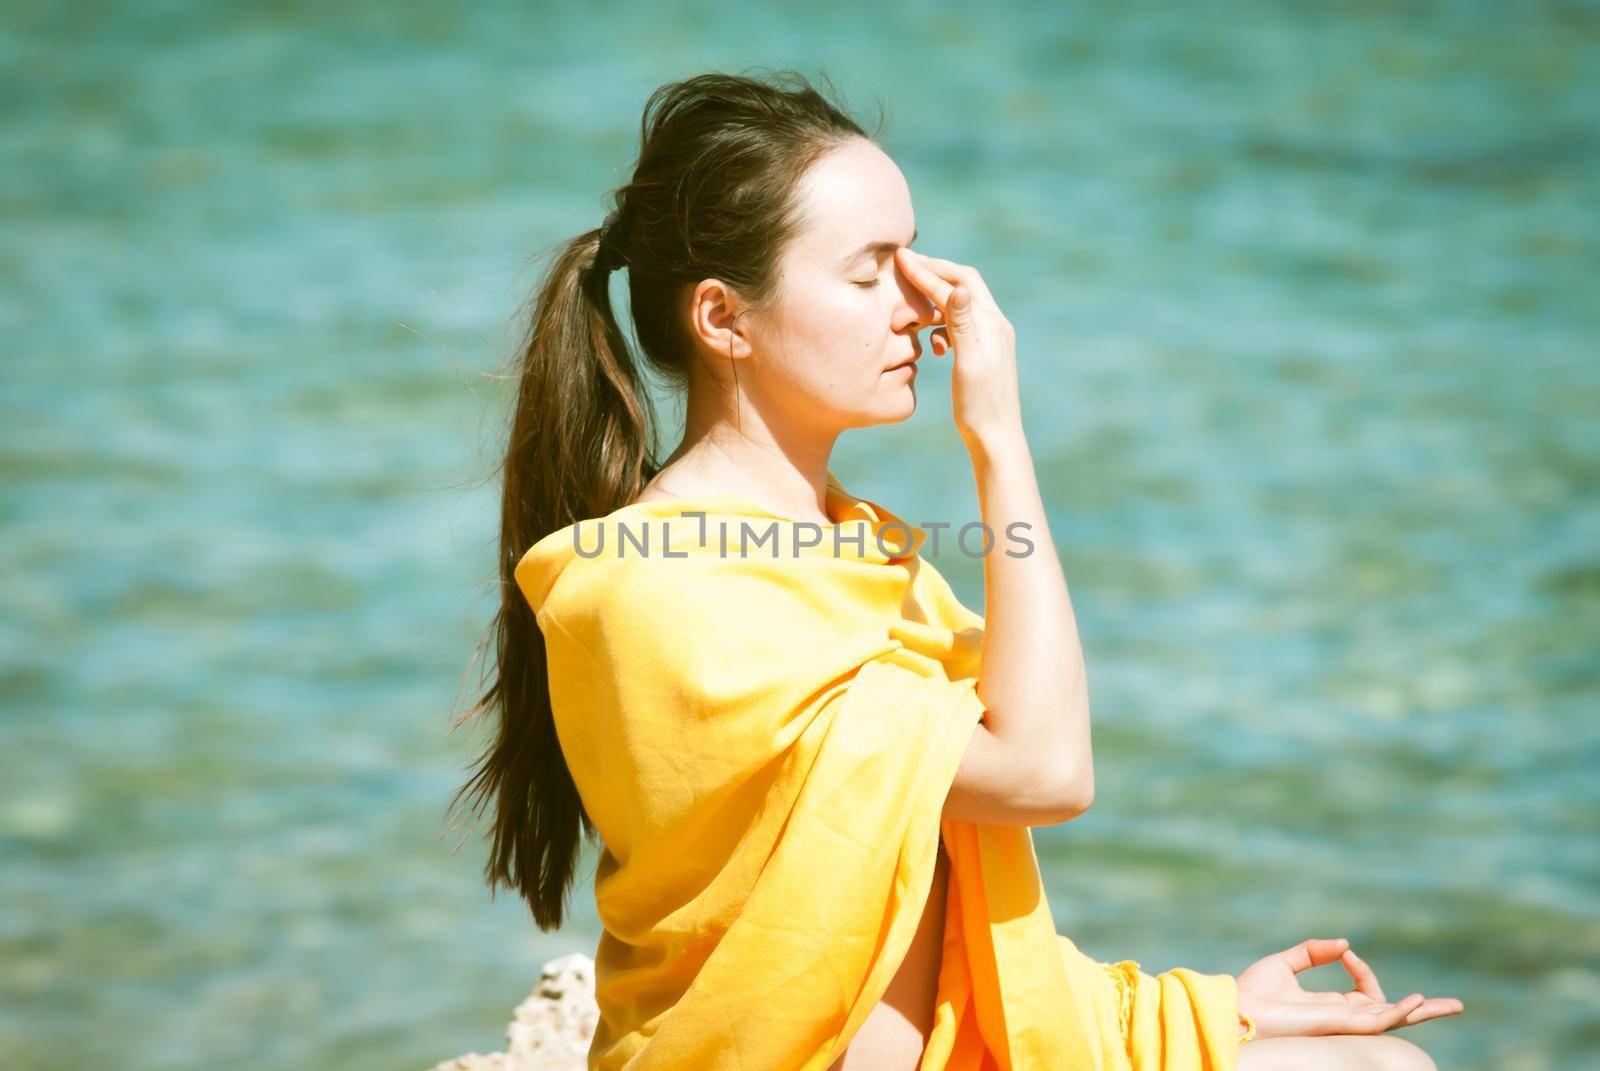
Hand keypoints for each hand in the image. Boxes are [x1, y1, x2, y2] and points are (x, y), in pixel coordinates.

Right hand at [894, 247, 1023, 453]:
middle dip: (934, 273)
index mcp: (990, 323)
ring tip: (913, 308)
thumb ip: (961, 324)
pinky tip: (933, 344)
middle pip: (963, 284)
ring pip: (961, 304)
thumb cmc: (979, 406)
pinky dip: (944, 325)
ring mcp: (993, 338)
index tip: (900, 258)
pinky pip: (962, 325)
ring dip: (937, 300)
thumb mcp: (968, 363)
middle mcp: (995, 324)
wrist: (996, 438)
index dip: (926, 270)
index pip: (956, 284)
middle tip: (906, 266)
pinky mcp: (986, 352)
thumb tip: (957, 287)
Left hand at [1235, 937, 1463, 1039]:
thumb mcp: (1284, 964)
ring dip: (1423, 1012)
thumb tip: (1345, 945)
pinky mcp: (1342, 1024)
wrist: (1239, 1009)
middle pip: (1392, 1013)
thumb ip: (1313, 952)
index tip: (1344, 954)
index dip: (1362, 970)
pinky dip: (1400, 1010)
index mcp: (1330, 1006)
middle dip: (1423, 1009)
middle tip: (1456, 1005)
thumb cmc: (1254, 992)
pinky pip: (1378, 1020)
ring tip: (1453, 1006)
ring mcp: (1345, 1023)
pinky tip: (1418, 1002)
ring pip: (1395, 1019)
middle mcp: (1343, 1018)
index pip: (1364, 991)